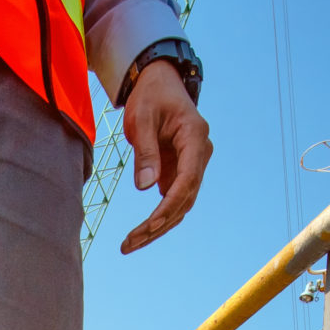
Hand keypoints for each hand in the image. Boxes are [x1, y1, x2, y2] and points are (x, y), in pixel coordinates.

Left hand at [117, 60, 210, 254]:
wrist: (158, 84)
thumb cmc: (149, 97)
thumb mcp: (141, 119)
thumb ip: (145, 152)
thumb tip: (145, 188)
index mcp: (195, 137)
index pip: (187, 179)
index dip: (169, 205)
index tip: (149, 225)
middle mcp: (200, 154)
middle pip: (185, 199)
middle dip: (158, 225)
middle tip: (129, 244)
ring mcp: (193, 165)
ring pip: (180, 205)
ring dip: (157, 228)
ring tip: (129, 245)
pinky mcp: (181, 172)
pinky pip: (173, 200)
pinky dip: (157, 218)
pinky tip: (138, 235)